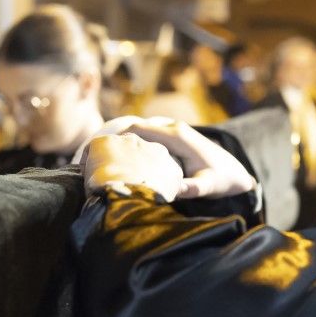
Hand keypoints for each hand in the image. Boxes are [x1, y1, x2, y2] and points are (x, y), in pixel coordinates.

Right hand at [81, 118, 256, 200]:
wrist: (235, 172)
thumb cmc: (222, 179)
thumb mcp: (209, 186)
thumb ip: (194, 187)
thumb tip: (176, 191)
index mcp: (175, 135)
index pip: (135, 127)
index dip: (111, 135)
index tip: (90, 150)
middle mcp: (169, 128)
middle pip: (129, 125)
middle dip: (104, 137)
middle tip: (80, 157)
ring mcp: (168, 131)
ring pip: (132, 129)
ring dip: (111, 140)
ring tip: (88, 160)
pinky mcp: (167, 138)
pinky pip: (140, 136)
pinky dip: (123, 144)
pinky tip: (109, 161)